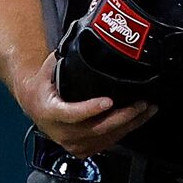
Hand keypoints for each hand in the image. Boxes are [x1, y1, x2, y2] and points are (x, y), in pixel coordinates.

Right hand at [15, 53, 155, 155]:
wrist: (35, 105)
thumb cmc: (44, 84)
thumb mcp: (49, 68)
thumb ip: (66, 56)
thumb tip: (85, 33)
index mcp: (50, 111)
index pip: (71, 114)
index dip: (90, 109)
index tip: (108, 101)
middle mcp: (61, 132)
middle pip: (96, 128)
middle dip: (123, 117)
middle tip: (141, 104)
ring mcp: (73, 144)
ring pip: (106, 137)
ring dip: (130, 124)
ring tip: (148, 110)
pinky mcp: (83, 149)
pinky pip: (107, 142)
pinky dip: (124, 131)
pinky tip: (138, 120)